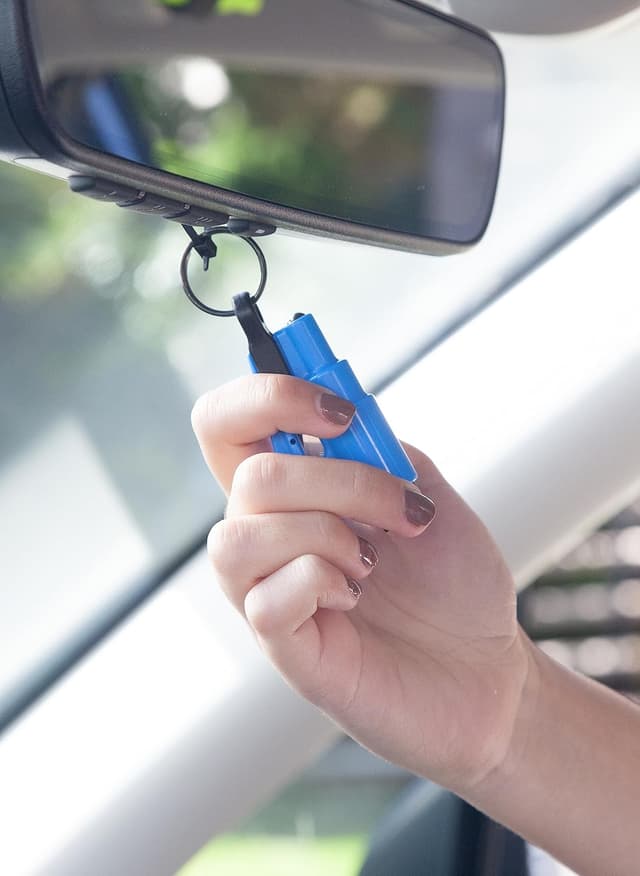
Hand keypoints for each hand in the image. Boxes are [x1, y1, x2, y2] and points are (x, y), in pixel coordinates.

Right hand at [192, 374, 529, 792]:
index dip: (265, 396)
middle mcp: (267, 537)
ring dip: (326, 533)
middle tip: (404, 512)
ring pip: (240, 535)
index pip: (225, 425)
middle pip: (250, 474)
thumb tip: (335, 410)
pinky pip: (267, 599)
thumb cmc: (454, 583)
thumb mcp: (426, 492)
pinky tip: (356, 598)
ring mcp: (268, 594)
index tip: (339, 412)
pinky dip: (323, 581)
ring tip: (372, 564)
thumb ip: (377, 447)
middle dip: (344, 480)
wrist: (489, 668)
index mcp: (292, 493)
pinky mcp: (284, 649)